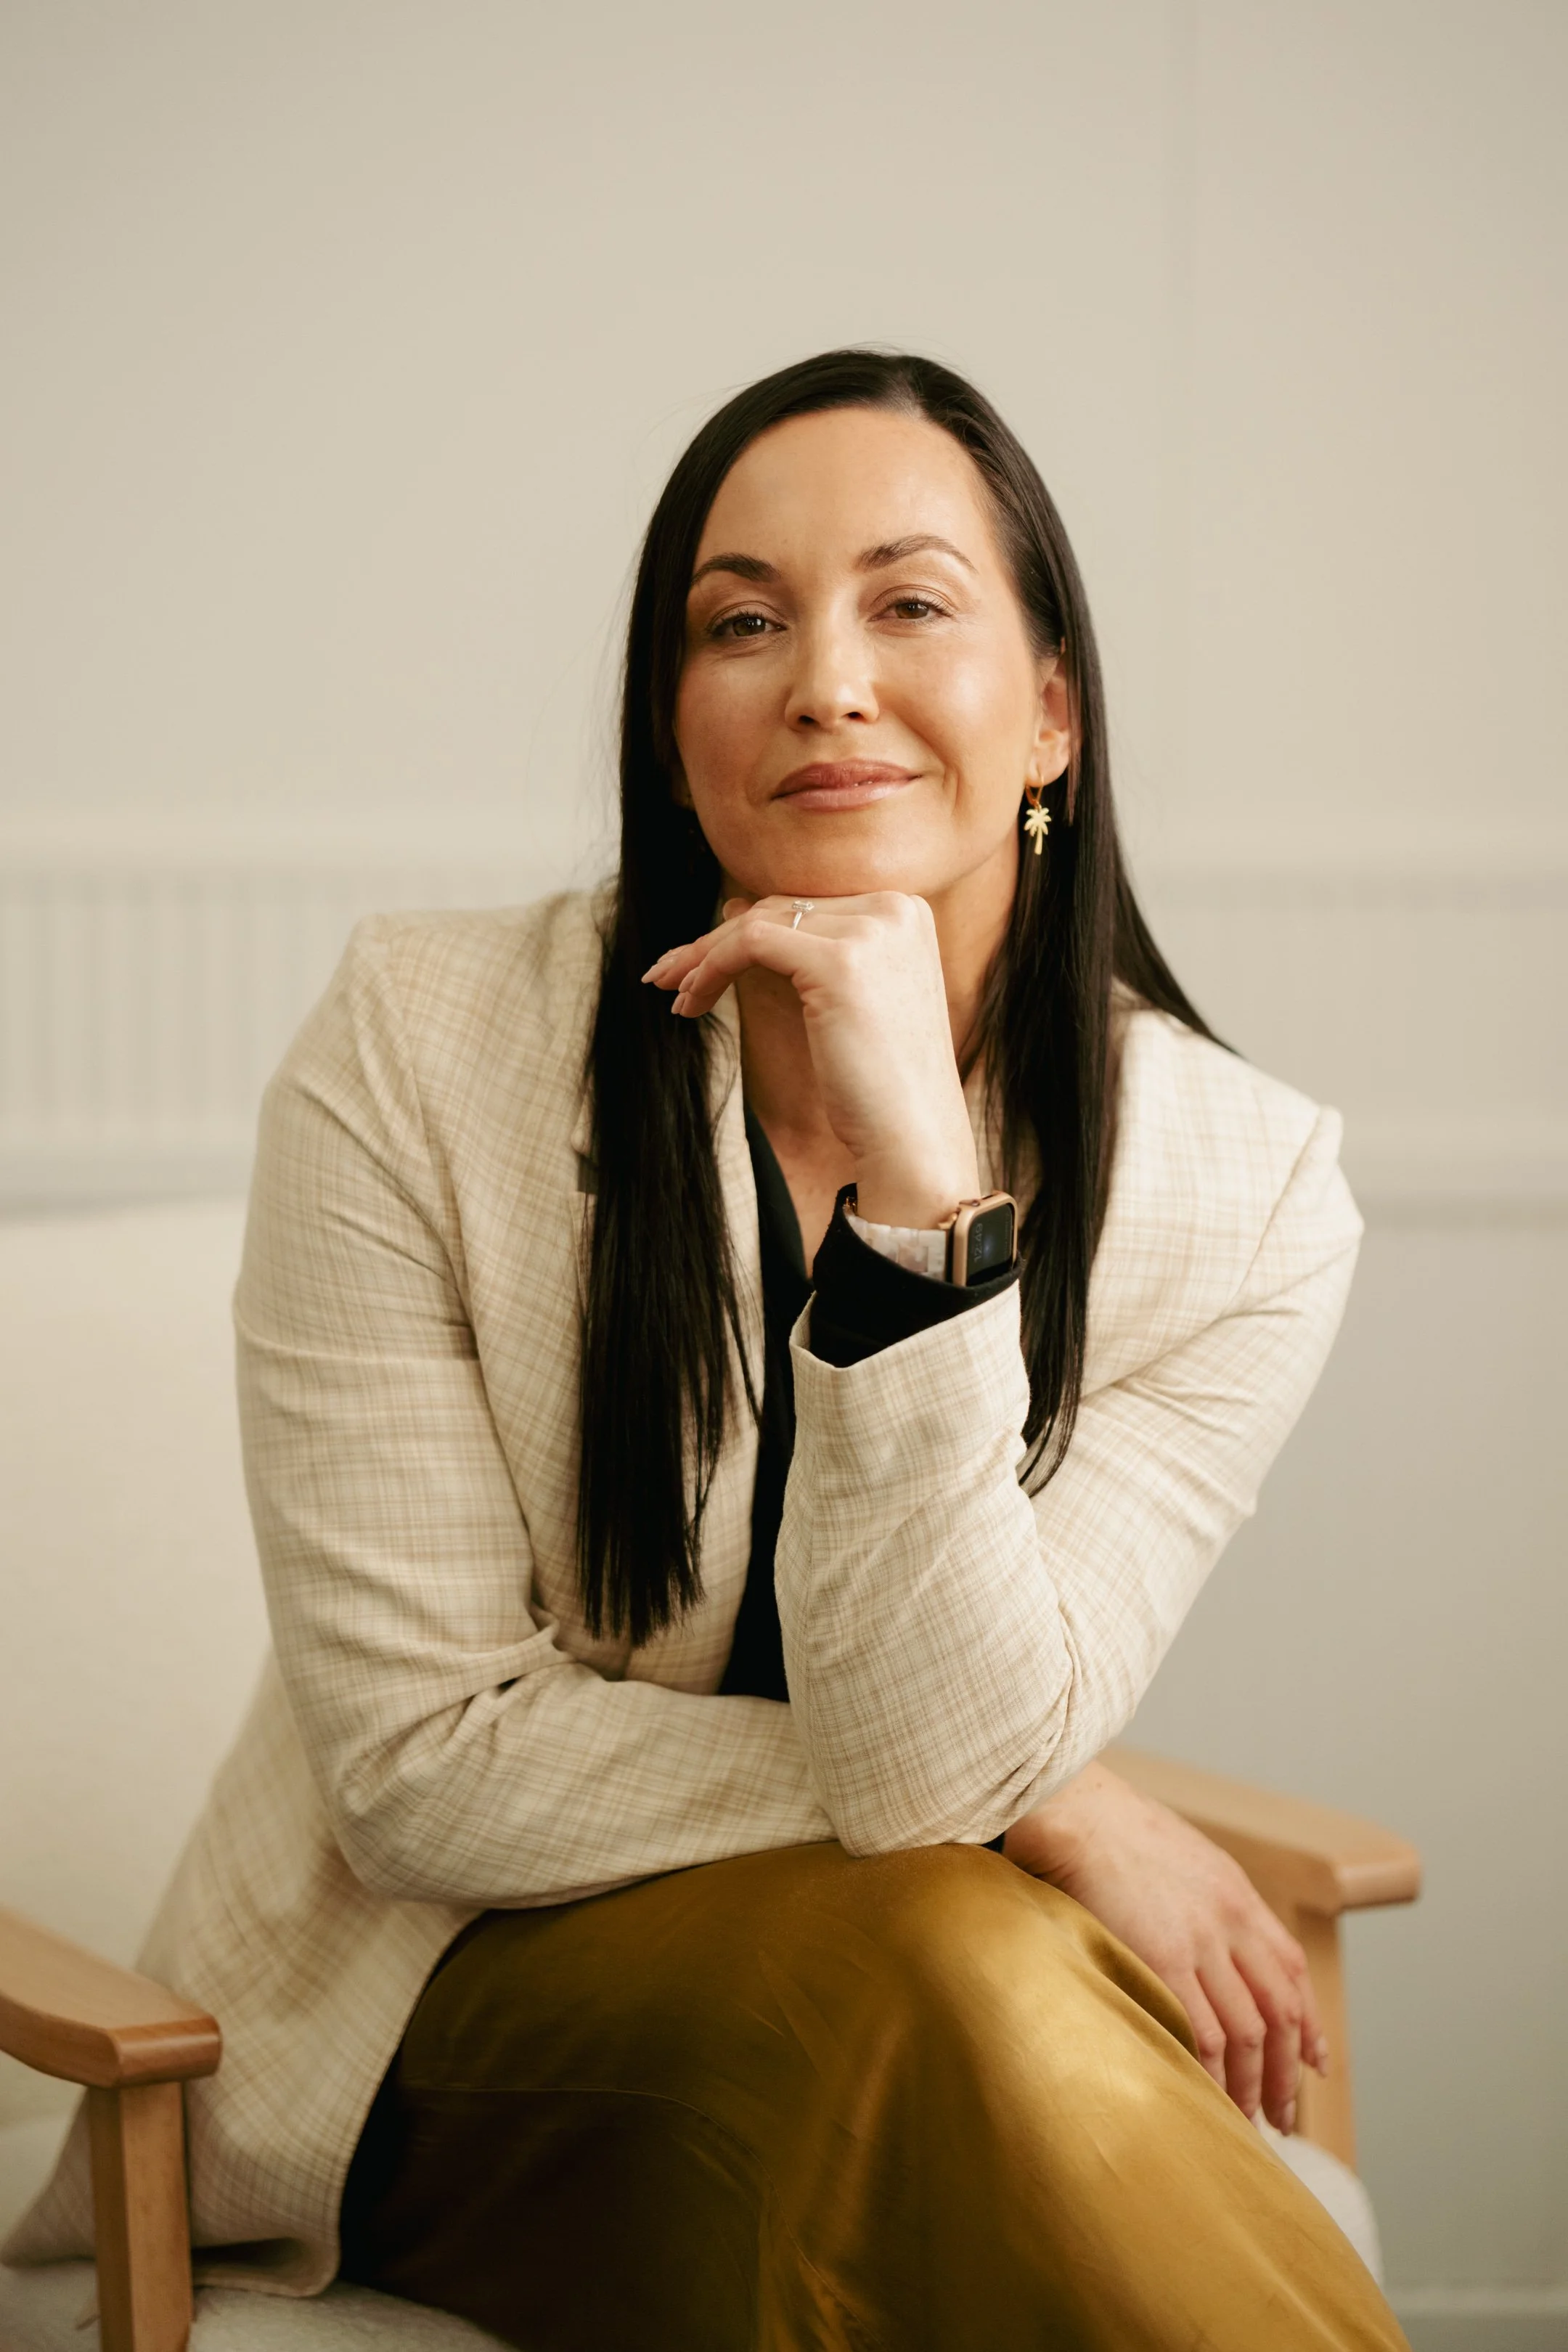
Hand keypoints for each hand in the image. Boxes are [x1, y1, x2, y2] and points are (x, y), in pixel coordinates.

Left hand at [642, 892, 978, 1227]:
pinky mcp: (840, 961)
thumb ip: (805, 946)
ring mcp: (871, 931)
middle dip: (716, 942)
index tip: (699, 962)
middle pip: (780, 909)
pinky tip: (692, 1001)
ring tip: (675, 995)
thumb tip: (737, 907)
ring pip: (760, 923)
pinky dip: (713, 968)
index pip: (806, 906)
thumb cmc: (882, 1083)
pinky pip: (753, 944)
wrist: (912, 1136)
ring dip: (706, 958)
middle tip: (669, 976)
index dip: (746, 930)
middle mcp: (895, 909)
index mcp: (906, 911)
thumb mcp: (846, 999)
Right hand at [1004, 1762, 1327, 2132]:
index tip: (1313, 2063)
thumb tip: (1209, 1948)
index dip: (1308, 2023)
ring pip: (1246, 2032)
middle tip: (1281, 2113)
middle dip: (1285, 2071)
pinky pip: (1200, 2031)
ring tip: (1244, 2120)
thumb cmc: (1110, 1830)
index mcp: (1236, 1894)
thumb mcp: (1180, 1856)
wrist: (1073, 1808)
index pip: (1291, 1971)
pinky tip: (1206, 2094)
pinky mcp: (1161, 1960)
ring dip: (1249, 2083)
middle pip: (1278, 2011)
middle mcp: (1230, 1921)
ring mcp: (1199, 1942)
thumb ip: (1204, 1901)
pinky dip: (1210, 2071)